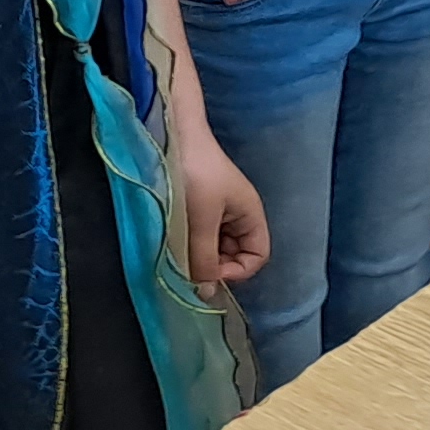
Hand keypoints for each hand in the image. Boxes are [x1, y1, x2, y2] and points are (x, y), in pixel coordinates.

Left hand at [175, 123, 268, 291]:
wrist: (172, 135)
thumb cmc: (195, 174)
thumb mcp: (201, 221)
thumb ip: (204, 259)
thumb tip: (205, 294)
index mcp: (250, 214)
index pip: (257, 257)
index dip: (237, 271)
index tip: (210, 272)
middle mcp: (238, 215)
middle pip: (235, 254)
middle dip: (215, 264)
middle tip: (189, 265)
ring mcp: (218, 210)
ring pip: (215, 246)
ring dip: (199, 253)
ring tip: (179, 250)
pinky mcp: (198, 206)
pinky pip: (201, 234)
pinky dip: (189, 241)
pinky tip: (174, 238)